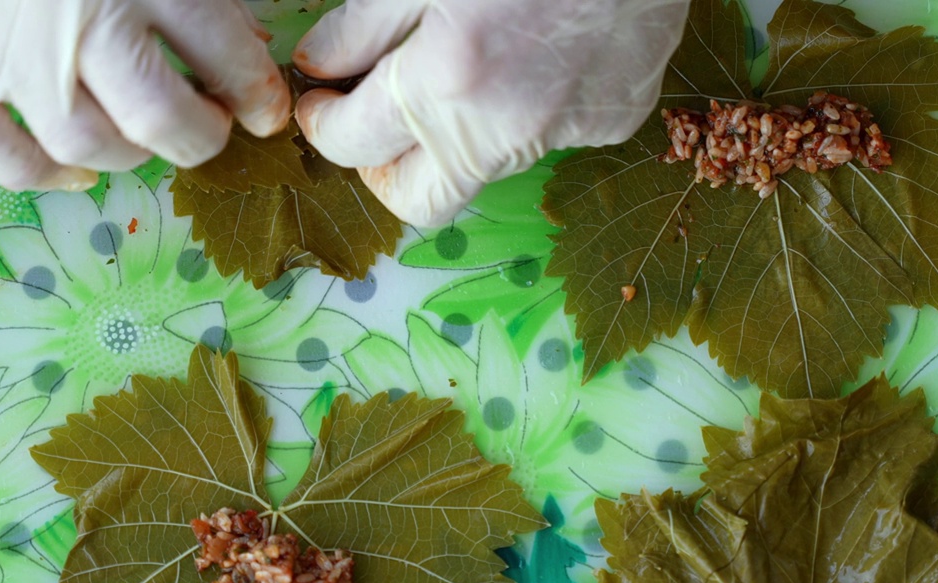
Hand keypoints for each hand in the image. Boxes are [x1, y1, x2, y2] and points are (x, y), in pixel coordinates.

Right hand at [0, 0, 290, 190]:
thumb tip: (250, 43)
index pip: (224, 55)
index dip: (256, 94)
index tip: (266, 110)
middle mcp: (81, 24)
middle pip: (157, 118)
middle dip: (199, 136)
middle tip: (207, 127)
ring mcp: (15, 56)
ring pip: (85, 144)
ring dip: (129, 153)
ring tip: (142, 135)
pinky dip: (40, 173)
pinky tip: (78, 171)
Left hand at [293, 0, 691, 226]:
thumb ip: (364, 25)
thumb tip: (321, 65)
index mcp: (446, 83)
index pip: (354, 146)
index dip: (324, 126)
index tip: (323, 103)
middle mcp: (506, 129)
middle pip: (420, 201)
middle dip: (386, 171)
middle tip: (378, 120)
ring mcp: (568, 131)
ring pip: (488, 163)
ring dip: (460, 129)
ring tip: (471, 56)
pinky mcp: (615, 118)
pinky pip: (552, 132)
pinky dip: (529, 103)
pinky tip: (542, 45)